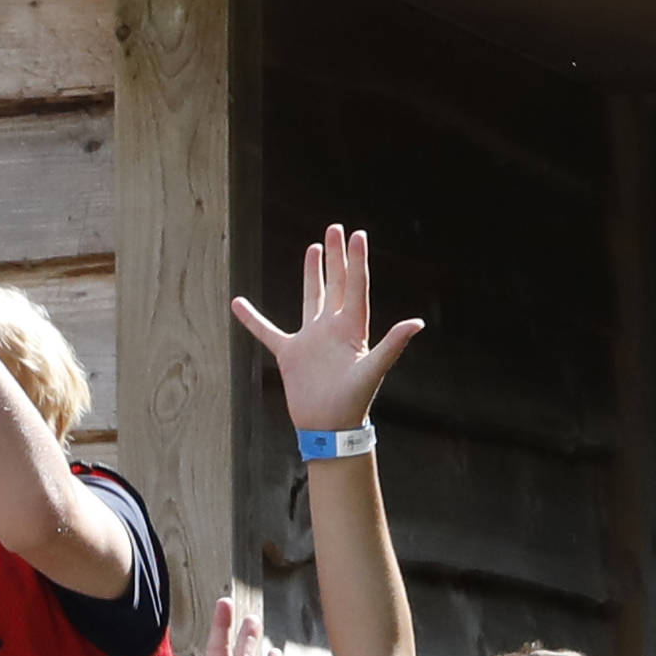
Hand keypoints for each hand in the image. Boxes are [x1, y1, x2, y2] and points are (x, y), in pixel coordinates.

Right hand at [234, 227, 426, 432]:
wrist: (329, 426)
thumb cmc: (353, 401)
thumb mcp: (373, 370)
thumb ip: (392, 345)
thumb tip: (417, 323)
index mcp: (352, 327)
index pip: (355, 286)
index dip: (356, 260)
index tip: (357, 234)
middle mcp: (333, 327)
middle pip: (336, 283)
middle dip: (336, 256)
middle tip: (335, 229)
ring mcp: (311, 338)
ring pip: (311, 297)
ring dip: (311, 273)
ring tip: (313, 248)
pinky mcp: (290, 353)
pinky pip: (267, 331)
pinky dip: (252, 318)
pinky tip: (238, 303)